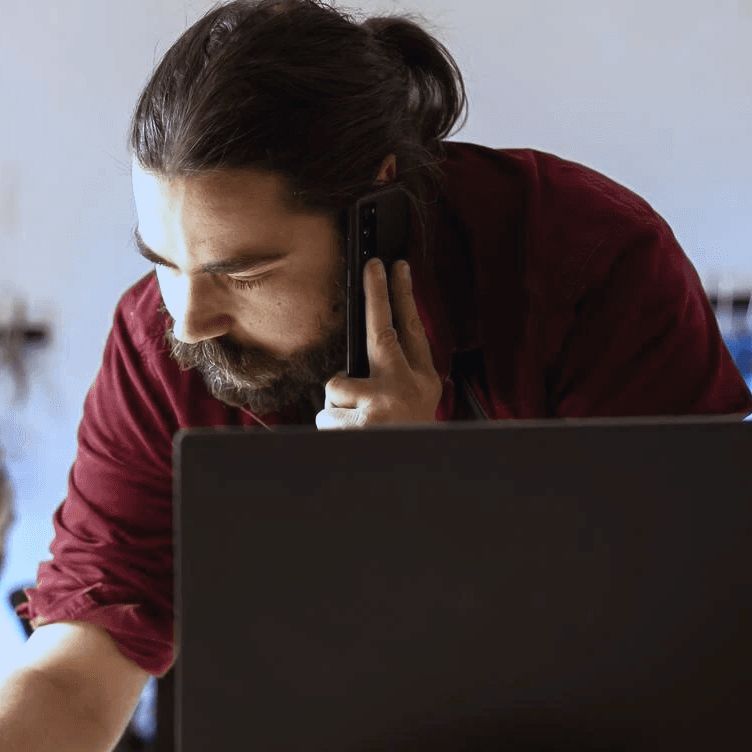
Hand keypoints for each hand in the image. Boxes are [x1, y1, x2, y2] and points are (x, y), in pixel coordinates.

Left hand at [317, 259, 441, 429]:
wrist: (409, 486)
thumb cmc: (402, 441)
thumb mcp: (410, 409)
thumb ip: (390, 380)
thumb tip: (355, 360)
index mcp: (423, 383)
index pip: (412, 330)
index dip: (402, 296)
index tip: (396, 267)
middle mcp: (410, 386)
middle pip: (384, 330)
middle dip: (377, 293)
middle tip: (373, 265)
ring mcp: (387, 399)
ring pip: (337, 385)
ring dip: (338, 409)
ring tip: (358, 429)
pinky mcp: (365, 416)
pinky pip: (328, 411)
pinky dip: (333, 427)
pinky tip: (352, 438)